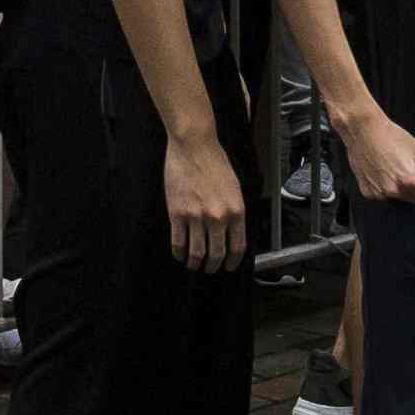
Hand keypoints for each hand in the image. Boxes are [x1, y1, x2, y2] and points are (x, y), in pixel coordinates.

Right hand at [159, 121, 249, 270]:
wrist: (194, 146)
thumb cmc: (215, 162)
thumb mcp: (234, 187)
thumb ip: (234, 211)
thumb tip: (231, 232)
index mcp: (236, 211)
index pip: (237, 247)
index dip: (232, 262)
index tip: (228, 266)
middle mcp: (218, 217)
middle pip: (216, 254)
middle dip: (213, 266)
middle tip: (210, 269)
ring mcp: (196, 217)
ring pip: (196, 252)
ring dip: (195, 263)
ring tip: (194, 265)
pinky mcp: (177, 214)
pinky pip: (178, 242)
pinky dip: (179, 253)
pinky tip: (180, 255)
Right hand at [340, 105, 414, 208]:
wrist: (363, 130)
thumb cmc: (392, 136)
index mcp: (411, 181)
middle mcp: (395, 191)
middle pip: (414, 199)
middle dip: (414, 188)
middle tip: (405, 167)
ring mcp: (380, 193)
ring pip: (398, 198)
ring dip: (398, 188)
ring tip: (391, 167)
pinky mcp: (368, 192)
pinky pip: (382, 195)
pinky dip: (383, 187)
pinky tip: (379, 171)